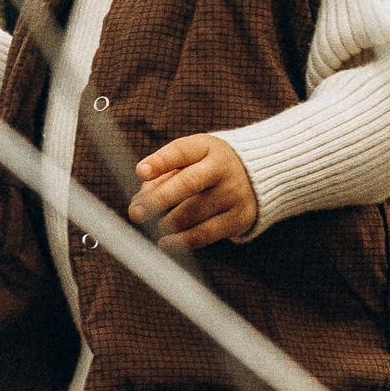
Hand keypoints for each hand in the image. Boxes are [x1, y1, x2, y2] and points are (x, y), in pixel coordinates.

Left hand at [129, 134, 257, 251]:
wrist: (254, 177)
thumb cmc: (204, 170)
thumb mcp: (186, 164)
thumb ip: (159, 179)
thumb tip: (137, 205)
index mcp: (205, 147)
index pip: (181, 151)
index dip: (160, 162)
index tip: (141, 172)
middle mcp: (223, 167)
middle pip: (189, 183)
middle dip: (160, 199)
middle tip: (136, 213)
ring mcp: (234, 193)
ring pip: (193, 212)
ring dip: (167, 223)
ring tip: (152, 226)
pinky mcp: (239, 217)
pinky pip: (205, 233)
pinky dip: (182, 241)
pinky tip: (166, 243)